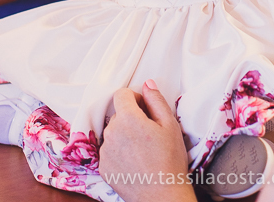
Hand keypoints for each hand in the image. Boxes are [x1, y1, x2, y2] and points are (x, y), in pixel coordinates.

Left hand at [99, 81, 192, 201]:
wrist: (162, 196)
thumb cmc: (170, 160)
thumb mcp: (170, 125)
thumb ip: (156, 100)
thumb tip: (147, 83)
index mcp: (128, 118)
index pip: (121, 94)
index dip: (135, 97)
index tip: (145, 108)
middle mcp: (111, 132)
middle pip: (117, 114)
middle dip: (131, 118)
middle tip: (149, 133)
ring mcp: (104, 151)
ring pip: (113, 133)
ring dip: (124, 135)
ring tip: (143, 151)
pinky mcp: (103, 167)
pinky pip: (109, 151)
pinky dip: (119, 152)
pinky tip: (135, 162)